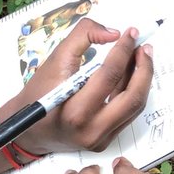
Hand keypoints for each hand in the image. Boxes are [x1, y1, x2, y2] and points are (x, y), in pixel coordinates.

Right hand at [2, 18, 153, 156]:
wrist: (29, 130)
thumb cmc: (39, 93)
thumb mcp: (55, 59)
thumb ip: (82, 37)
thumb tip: (113, 33)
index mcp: (75, 111)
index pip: (110, 75)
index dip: (123, 50)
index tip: (130, 33)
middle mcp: (91, 130)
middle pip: (133, 97)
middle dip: (144, 68)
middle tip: (143, 47)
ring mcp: (100, 139)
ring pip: (135, 106)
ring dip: (142, 79)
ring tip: (141, 57)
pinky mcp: (105, 141)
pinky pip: (128, 114)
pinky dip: (133, 91)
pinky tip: (131, 74)